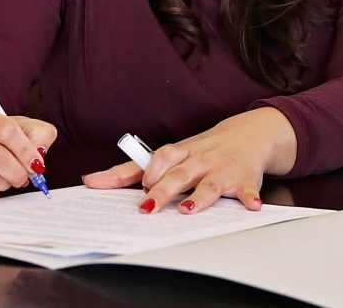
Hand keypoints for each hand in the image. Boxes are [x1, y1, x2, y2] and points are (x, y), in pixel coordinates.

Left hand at [81, 108, 296, 213]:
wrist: (250, 134)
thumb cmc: (203, 149)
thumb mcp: (171, 155)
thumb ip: (132, 169)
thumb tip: (91, 180)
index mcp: (181, 153)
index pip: (160, 157)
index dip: (148, 171)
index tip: (137, 185)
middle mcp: (200, 159)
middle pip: (180, 173)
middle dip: (164, 189)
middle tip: (149, 207)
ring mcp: (222, 169)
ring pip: (210, 182)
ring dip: (201, 195)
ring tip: (189, 209)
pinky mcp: (244, 179)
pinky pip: (247, 188)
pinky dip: (250, 197)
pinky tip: (251, 206)